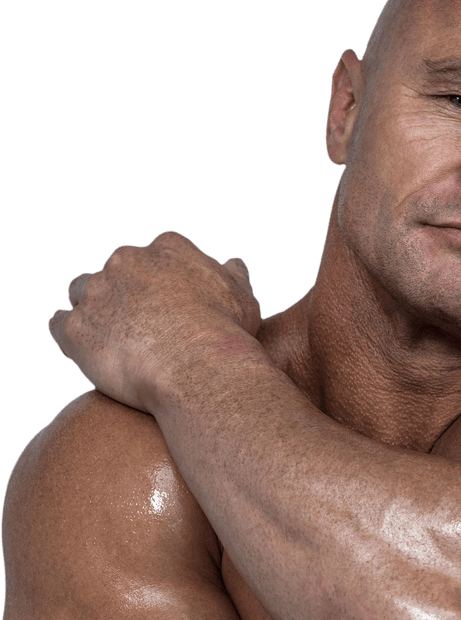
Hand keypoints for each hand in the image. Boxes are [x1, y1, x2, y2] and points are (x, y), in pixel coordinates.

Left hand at [49, 231, 262, 411]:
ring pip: (82, 292)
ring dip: (92, 310)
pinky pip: (59, 324)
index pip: (155, 255)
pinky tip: (84, 352)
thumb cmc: (226, 336)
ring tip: (108, 340)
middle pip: (115, 270)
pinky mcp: (75, 328)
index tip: (166, 307)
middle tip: (139, 328)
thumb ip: (233, 274)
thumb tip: (231, 262)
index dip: (159, 282)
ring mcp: (96, 292)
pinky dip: (69, 336)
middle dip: (123, 294)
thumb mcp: (243, 297)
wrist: (199, 371)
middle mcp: (126, 261)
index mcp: (166, 248)